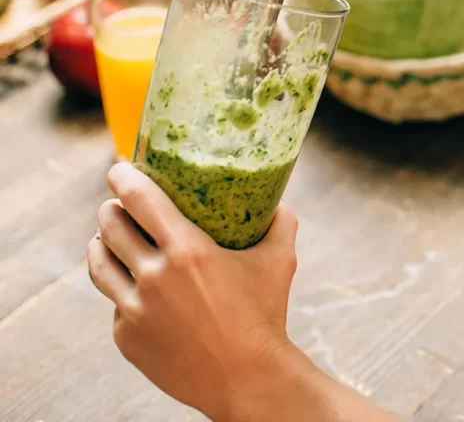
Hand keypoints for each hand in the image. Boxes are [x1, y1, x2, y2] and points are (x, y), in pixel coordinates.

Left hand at [87, 162, 298, 420]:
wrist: (246, 378)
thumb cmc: (265, 314)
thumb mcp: (280, 260)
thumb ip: (280, 223)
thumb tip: (280, 202)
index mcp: (187, 250)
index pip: (140, 200)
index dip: (124, 178)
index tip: (118, 168)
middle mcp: (153, 278)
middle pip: (111, 228)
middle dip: (110, 209)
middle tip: (117, 203)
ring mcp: (135, 311)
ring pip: (100, 266)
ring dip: (100, 244)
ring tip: (107, 237)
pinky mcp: (126, 339)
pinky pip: (116, 305)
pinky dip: (123, 290)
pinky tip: (136, 287)